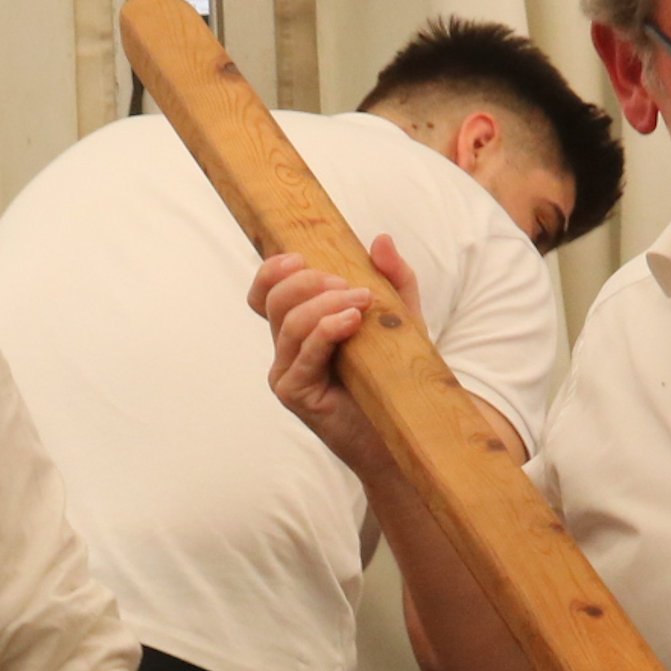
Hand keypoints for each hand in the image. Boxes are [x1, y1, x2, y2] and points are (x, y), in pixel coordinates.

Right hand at [248, 237, 423, 476]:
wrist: (405, 430)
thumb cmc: (396, 377)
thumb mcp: (399, 320)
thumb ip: (393, 280)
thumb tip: (380, 240)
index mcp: (300, 330)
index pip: (265, 293)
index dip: (272, 271)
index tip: (299, 257)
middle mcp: (286, 351)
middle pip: (274, 301)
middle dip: (308, 282)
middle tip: (347, 284)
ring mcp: (287, 374)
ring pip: (288, 323)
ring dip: (324, 303)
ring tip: (361, 301)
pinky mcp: (296, 395)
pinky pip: (303, 354)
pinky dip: (325, 330)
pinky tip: (351, 321)